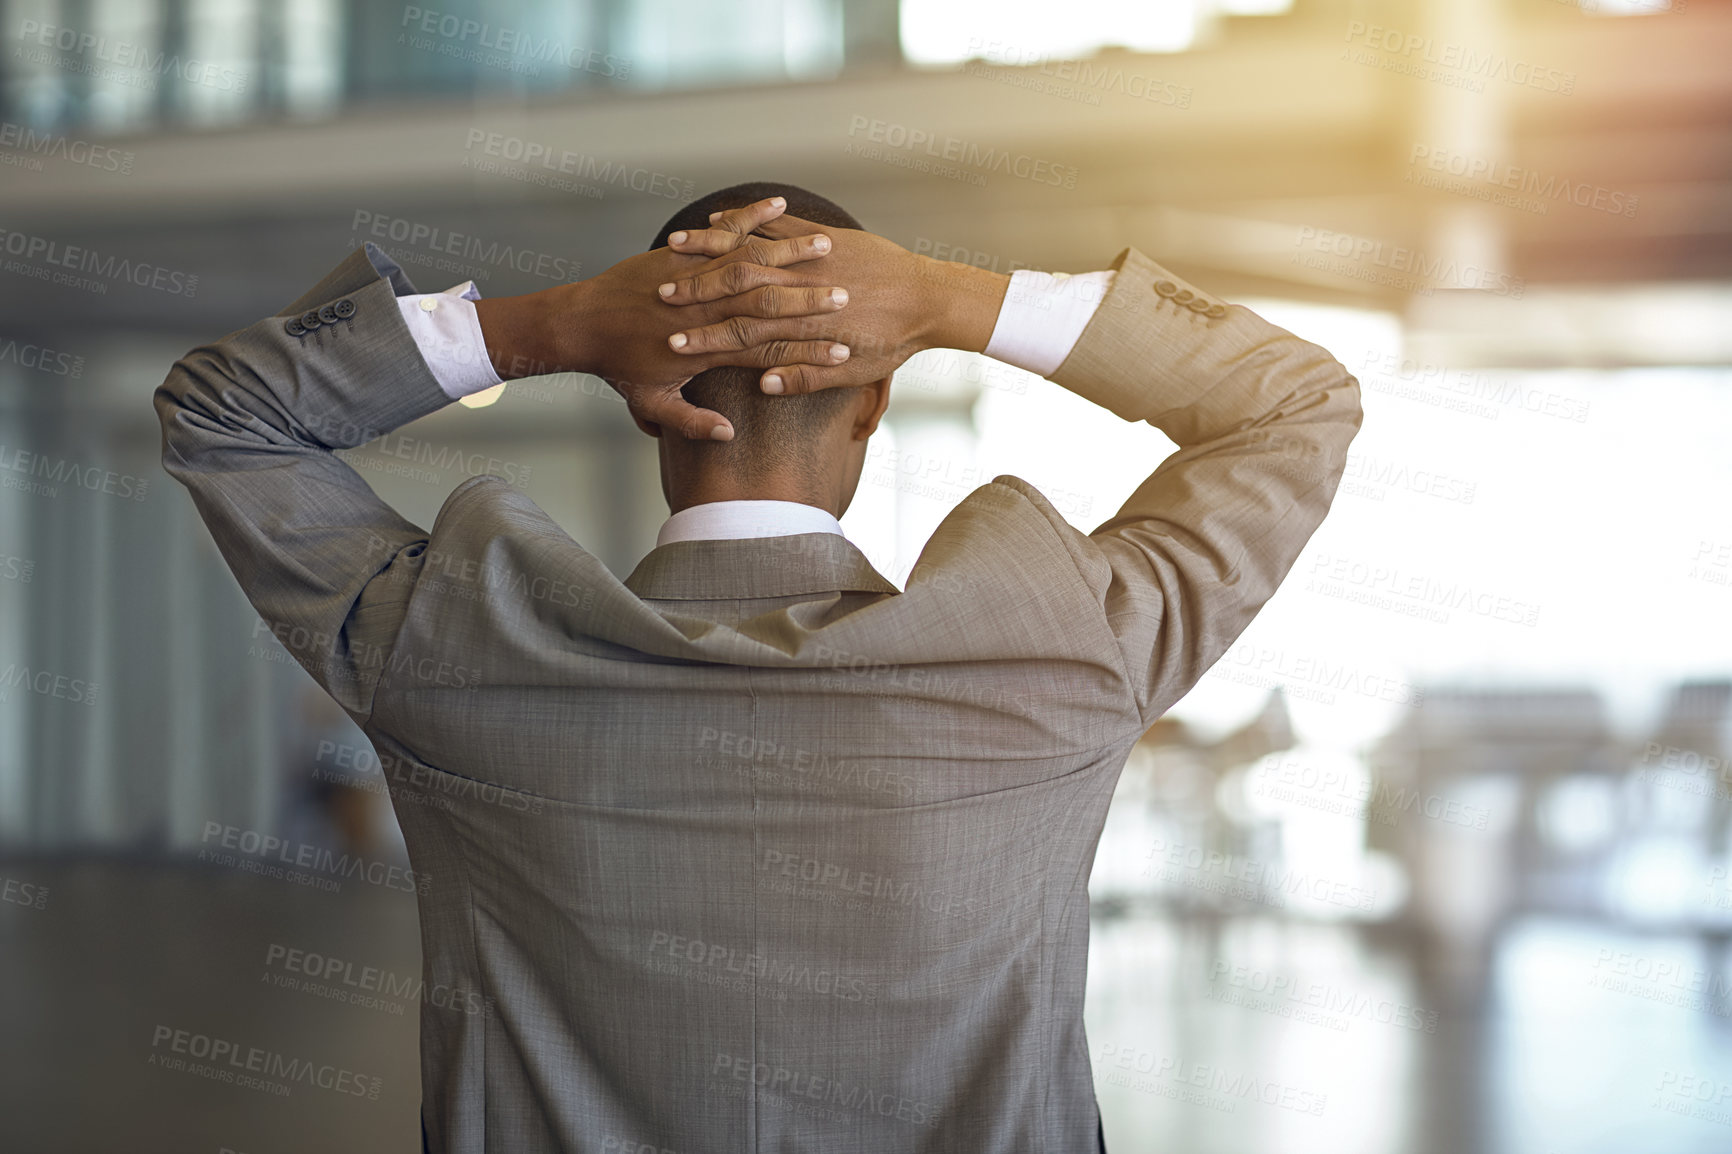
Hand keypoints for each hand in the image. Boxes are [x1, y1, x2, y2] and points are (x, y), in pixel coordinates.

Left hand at [475, 197, 852, 440]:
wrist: (578, 323)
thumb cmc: (617, 367)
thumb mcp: (652, 404)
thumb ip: (691, 421)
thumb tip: (728, 434)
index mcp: (704, 350)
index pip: (766, 351)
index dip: (808, 353)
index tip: (844, 352)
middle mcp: (702, 311)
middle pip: (766, 302)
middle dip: (810, 299)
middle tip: (848, 296)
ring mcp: (691, 277)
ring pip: (748, 261)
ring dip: (791, 252)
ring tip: (828, 246)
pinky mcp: (680, 251)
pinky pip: (721, 230)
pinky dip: (750, 216)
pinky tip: (779, 205)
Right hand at [657, 213, 1008, 395]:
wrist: (931, 299)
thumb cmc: (893, 343)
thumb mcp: (852, 372)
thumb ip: (806, 378)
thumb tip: (764, 386)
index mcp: (805, 327)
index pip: (742, 336)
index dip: (704, 340)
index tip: (670, 344)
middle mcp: (802, 289)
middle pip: (735, 289)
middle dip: (694, 290)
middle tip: (659, 295)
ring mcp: (810, 258)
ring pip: (750, 251)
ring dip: (709, 248)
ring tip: (673, 247)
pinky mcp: (820, 236)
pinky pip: (773, 225)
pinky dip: (742, 222)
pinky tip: (713, 220)